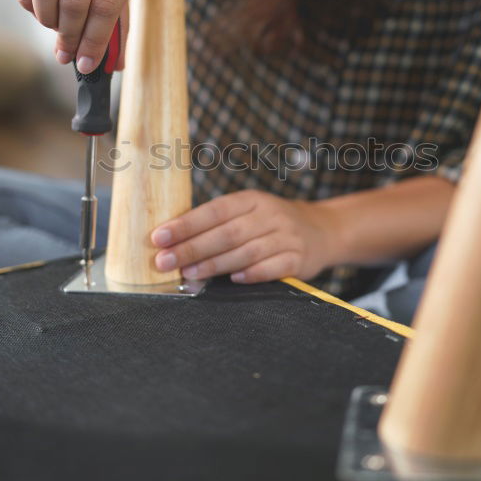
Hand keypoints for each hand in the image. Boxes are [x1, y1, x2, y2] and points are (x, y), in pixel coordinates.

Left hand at [150, 190, 339, 283]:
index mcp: (251, 200)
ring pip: (246, 251)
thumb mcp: (248, 213)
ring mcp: (286, 237)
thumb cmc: (270, 225)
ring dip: (214, 264)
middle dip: (191, 248)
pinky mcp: (298, 259)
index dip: (185, 224)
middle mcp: (270, 215)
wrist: (322, 231)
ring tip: (189, 273)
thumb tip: (171, 242)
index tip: (159, 237)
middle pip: (226, 233)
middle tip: (164, 261)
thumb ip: (217, 224)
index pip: (214, 210)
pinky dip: (252, 274)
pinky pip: (273, 267)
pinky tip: (233, 280)